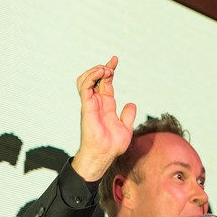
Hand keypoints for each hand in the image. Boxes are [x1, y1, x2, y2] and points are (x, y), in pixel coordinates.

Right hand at [72, 56, 136, 181]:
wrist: (104, 155)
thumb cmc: (112, 146)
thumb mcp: (125, 128)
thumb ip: (128, 116)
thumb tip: (131, 104)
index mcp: (106, 105)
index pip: (106, 83)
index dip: (109, 71)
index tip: (115, 61)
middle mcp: (97, 102)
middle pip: (96, 78)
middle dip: (103, 66)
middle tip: (113, 63)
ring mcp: (91, 104)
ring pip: (86, 79)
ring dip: (95, 71)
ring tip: (106, 70)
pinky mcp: (86, 106)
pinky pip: (85, 86)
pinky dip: (91, 77)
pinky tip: (101, 73)